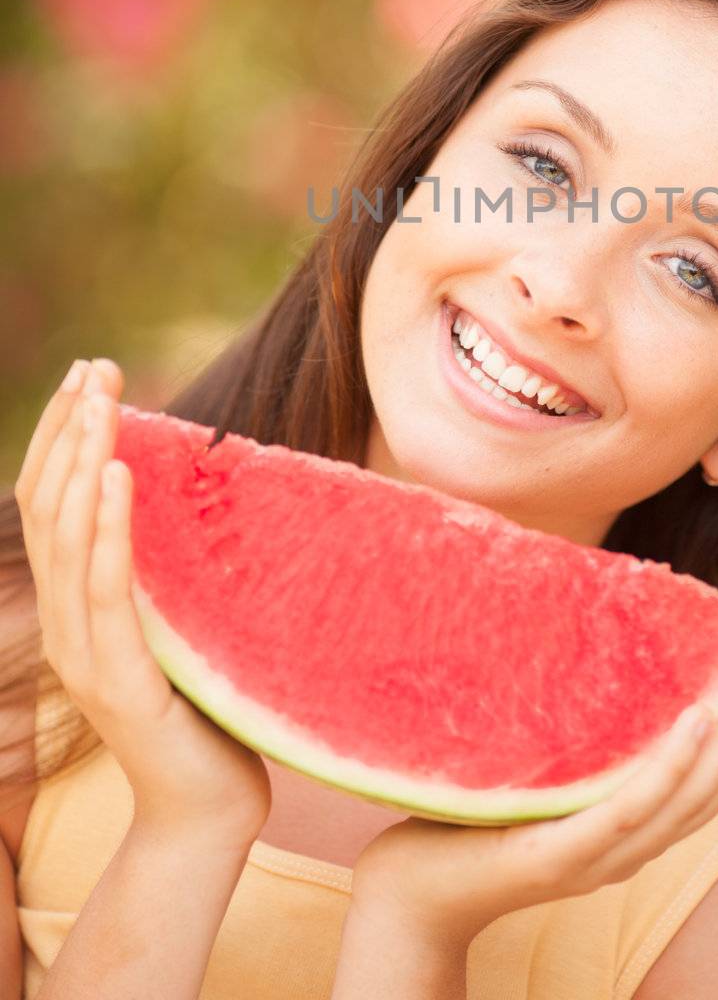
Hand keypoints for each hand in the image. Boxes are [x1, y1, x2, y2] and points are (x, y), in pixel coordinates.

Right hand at [15, 357, 271, 844]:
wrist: (208, 809)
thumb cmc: (205, 709)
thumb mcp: (179, 620)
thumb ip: (164, 568)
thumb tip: (185, 488)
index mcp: (76, 608)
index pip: (52, 504)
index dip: (61, 437)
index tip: (91, 374)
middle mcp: (65, 626)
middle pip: (49, 508)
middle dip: (69, 430)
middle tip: (96, 367)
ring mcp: (83, 655)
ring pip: (67, 539)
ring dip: (83, 460)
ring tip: (103, 402)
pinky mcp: (117, 681)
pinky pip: (106, 592)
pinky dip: (108, 528)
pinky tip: (118, 473)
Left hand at [347, 628, 717, 946]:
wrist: (413, 891)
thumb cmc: (476, 818)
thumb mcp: (551, 767)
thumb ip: (590, 728)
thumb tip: (613, 645)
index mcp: (642, 819)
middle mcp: (638, 842)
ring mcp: (605, 854)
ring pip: (694, 794)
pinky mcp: (564, 857)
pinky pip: (630, 809)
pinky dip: (670, 765)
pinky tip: (694, 720)